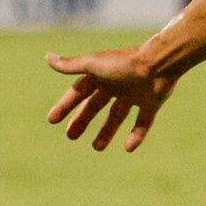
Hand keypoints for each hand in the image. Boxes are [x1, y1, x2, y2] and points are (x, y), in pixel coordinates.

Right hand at [44, 46, 178, 151]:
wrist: (159, 64)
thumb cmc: (123, 64)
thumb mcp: (93, 65)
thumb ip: (70, 65)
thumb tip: (47, 57)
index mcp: (101, 74)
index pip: (79, 92)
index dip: (65, 106)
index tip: (52, 120)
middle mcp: (117, 84)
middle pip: (95, 106)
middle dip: (83, 120)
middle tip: (71, 137)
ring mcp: (134, 94)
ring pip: (117, 116)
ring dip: (107, 131)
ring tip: (97, 148)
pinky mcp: (151, 103)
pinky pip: (143, 122)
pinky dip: (136, 135)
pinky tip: (128, 148)